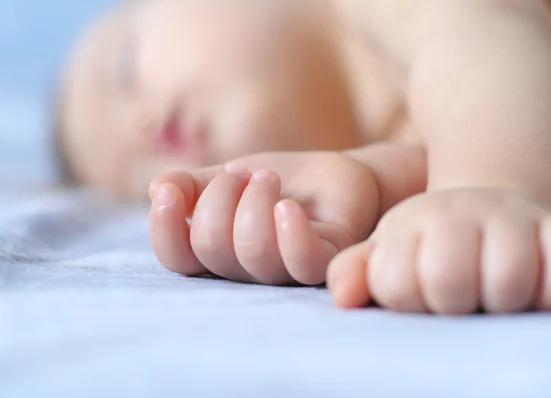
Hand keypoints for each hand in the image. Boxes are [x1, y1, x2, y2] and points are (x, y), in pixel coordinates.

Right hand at [149, 151, 381, 284]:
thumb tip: (158, 189)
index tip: (169, 193)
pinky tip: (288, 205)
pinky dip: (289, 231)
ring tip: (268, 177)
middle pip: (212, 249)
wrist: (334, 174)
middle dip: (219, 199)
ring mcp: (285, 270)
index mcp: (218, 252)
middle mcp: (246, 270)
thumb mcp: (227, 175)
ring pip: (252, 253)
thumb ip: (192, 185)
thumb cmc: (279, 181)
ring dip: (254, 204)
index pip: (177, 258)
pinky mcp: (324, 262)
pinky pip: (301, 260)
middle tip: (243, 174)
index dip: (165, 228)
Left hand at [328, 188, 550, 313]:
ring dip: (500, 302)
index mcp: (410, 223)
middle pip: (448, 282)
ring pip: (507, 283)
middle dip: (451, 303)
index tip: (416, 288)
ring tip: (490, 290)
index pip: (397, 282)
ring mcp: (514, 218)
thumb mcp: (386, 252)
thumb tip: (344, 296)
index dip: (407, 298)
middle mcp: (461, 212)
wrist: (488, 207)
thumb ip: (356, 272)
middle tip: (457, 294)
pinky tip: (533, 284)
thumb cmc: (428, 244)